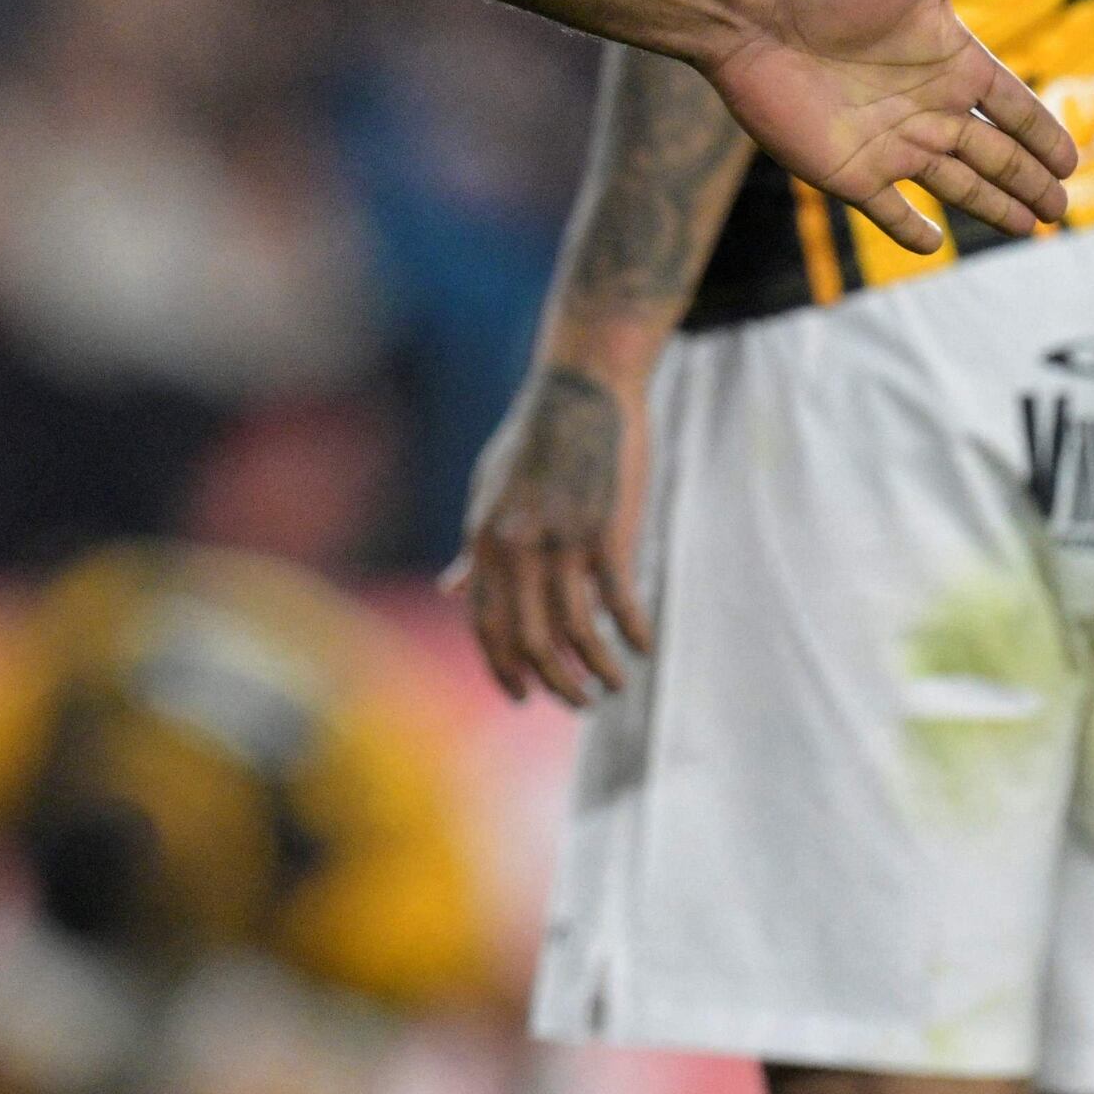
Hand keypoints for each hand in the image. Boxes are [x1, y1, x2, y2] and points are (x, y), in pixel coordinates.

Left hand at [447, 360, 650, 706]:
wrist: (578, 392)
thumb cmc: (532, 443)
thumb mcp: (488, 494)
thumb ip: (473, 549)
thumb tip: (450, 589)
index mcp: (485, 541)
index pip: (485, 627)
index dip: (504, 670)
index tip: (525, 697)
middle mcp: (516, 548)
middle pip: (531, 642)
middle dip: (556, 684)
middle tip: (580, 701)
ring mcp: (561, 542)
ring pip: (576, 633)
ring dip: (599, 670)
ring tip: (614, 684)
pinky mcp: (606, 532)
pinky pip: (618, 602)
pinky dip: (632, 634)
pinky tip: (643, 648)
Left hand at [706, 0, 1075, 253]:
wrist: (751, 14)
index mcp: (951, 61)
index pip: (1013, 107)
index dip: (1044, 133)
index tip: (1074, 160)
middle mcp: (927, 106)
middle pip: (994, 156)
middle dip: (1029, 181)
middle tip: (1059, 209)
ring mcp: (889, 142)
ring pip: (958, 186)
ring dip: (992, 207)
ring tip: (1026, 227)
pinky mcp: (849, 171)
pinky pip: (889, 210)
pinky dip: (912, 230)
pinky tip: (932, 245)